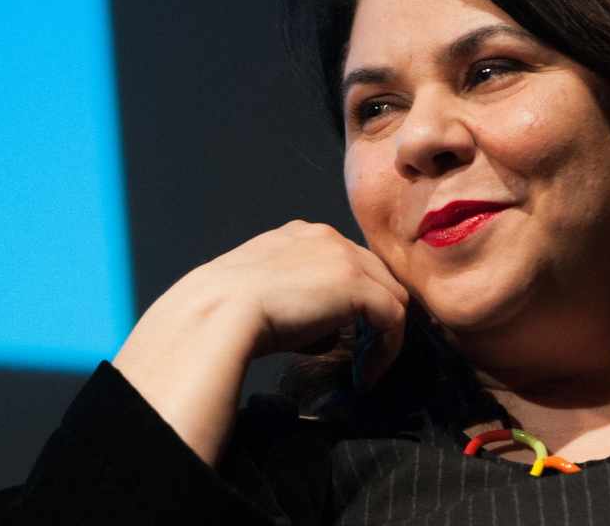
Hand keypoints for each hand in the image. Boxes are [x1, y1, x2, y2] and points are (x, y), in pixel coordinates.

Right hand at [112, 219, 407, 464]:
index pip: (347, 264)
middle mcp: (327, 237)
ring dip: (382, 335)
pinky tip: (365, 374)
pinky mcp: (358, 285)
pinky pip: (392, 318)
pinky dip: (386, 349)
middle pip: (375, 275)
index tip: (348, 336)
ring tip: (365, 369)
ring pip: (389, 295)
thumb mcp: (265, 295)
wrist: (216, 313)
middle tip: (364, 355)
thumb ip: (300, 302)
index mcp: (301, 235)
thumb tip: (326, 333)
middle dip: (374, 316)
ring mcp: (345, 257)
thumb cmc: (224, 312)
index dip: (354, 302)